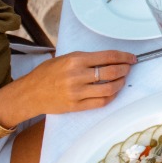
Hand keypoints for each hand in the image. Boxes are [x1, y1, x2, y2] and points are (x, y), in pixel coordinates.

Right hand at [0, 50, 136, 125]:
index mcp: (75, 60)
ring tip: (122, 79)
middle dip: (125, 69)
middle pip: (112, 72)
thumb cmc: (46, 73)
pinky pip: (101, 102)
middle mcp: (77, 75)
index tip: (131, 58)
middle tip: (128, 68)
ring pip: (109, 88)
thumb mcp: (65, 58)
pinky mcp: (76, 106)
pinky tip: (113, 92)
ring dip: (120, 83)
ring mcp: (77, 92)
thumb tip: (110, 59)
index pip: (108, 57)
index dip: (124, 57)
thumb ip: (86, 58)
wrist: (29, 93)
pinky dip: (111, 97)